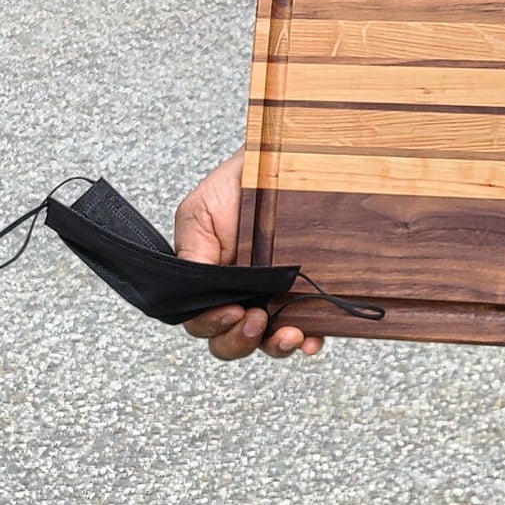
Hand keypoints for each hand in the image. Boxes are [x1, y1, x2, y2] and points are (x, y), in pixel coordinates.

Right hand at [174, 150, 321, 359]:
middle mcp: (241, 294)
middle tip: (256, 320)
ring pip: (269, 341)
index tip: (232, 312)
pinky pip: (309, 326)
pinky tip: (313, 338)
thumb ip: (191, 255)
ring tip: (289, 333)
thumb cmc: (238, 183)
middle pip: (232, 340)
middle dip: (241, 340)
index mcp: (210, 282)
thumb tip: (192, 294)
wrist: (284, 159)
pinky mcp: (306, 293)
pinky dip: (311, 338)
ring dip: (276, 346)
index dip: (214, 325)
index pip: (203, 321)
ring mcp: (274, 295)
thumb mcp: (199, 213)